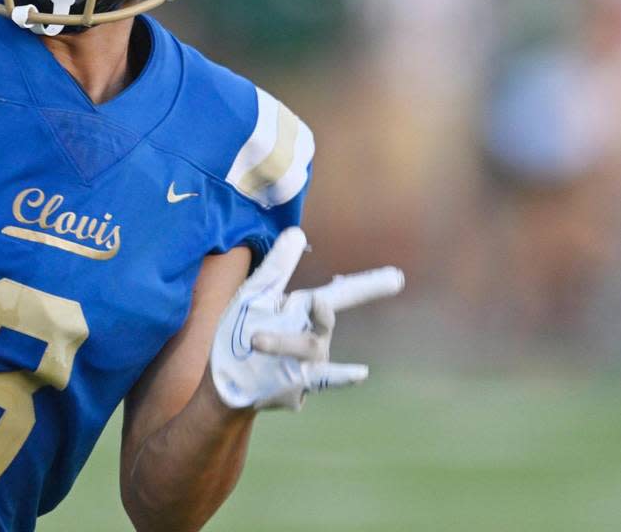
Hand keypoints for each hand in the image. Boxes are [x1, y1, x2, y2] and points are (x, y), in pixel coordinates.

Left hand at [210, 228, 403, 410]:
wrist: (223, 378)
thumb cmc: (242, 331)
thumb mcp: (256, 295)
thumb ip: (277, 266)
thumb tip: (298, 232)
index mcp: (306, 311)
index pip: (343, 294)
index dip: (370, 286)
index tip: (397, 278)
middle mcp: (315, 337)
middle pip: (327, 320)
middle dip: (327, 312)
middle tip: (317, 301)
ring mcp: (310, 365)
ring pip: (307, 348)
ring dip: (281, 342)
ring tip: (255, 340)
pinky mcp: (298, 388)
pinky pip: (314, 381)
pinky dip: (340, 377)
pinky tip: (361, 372)